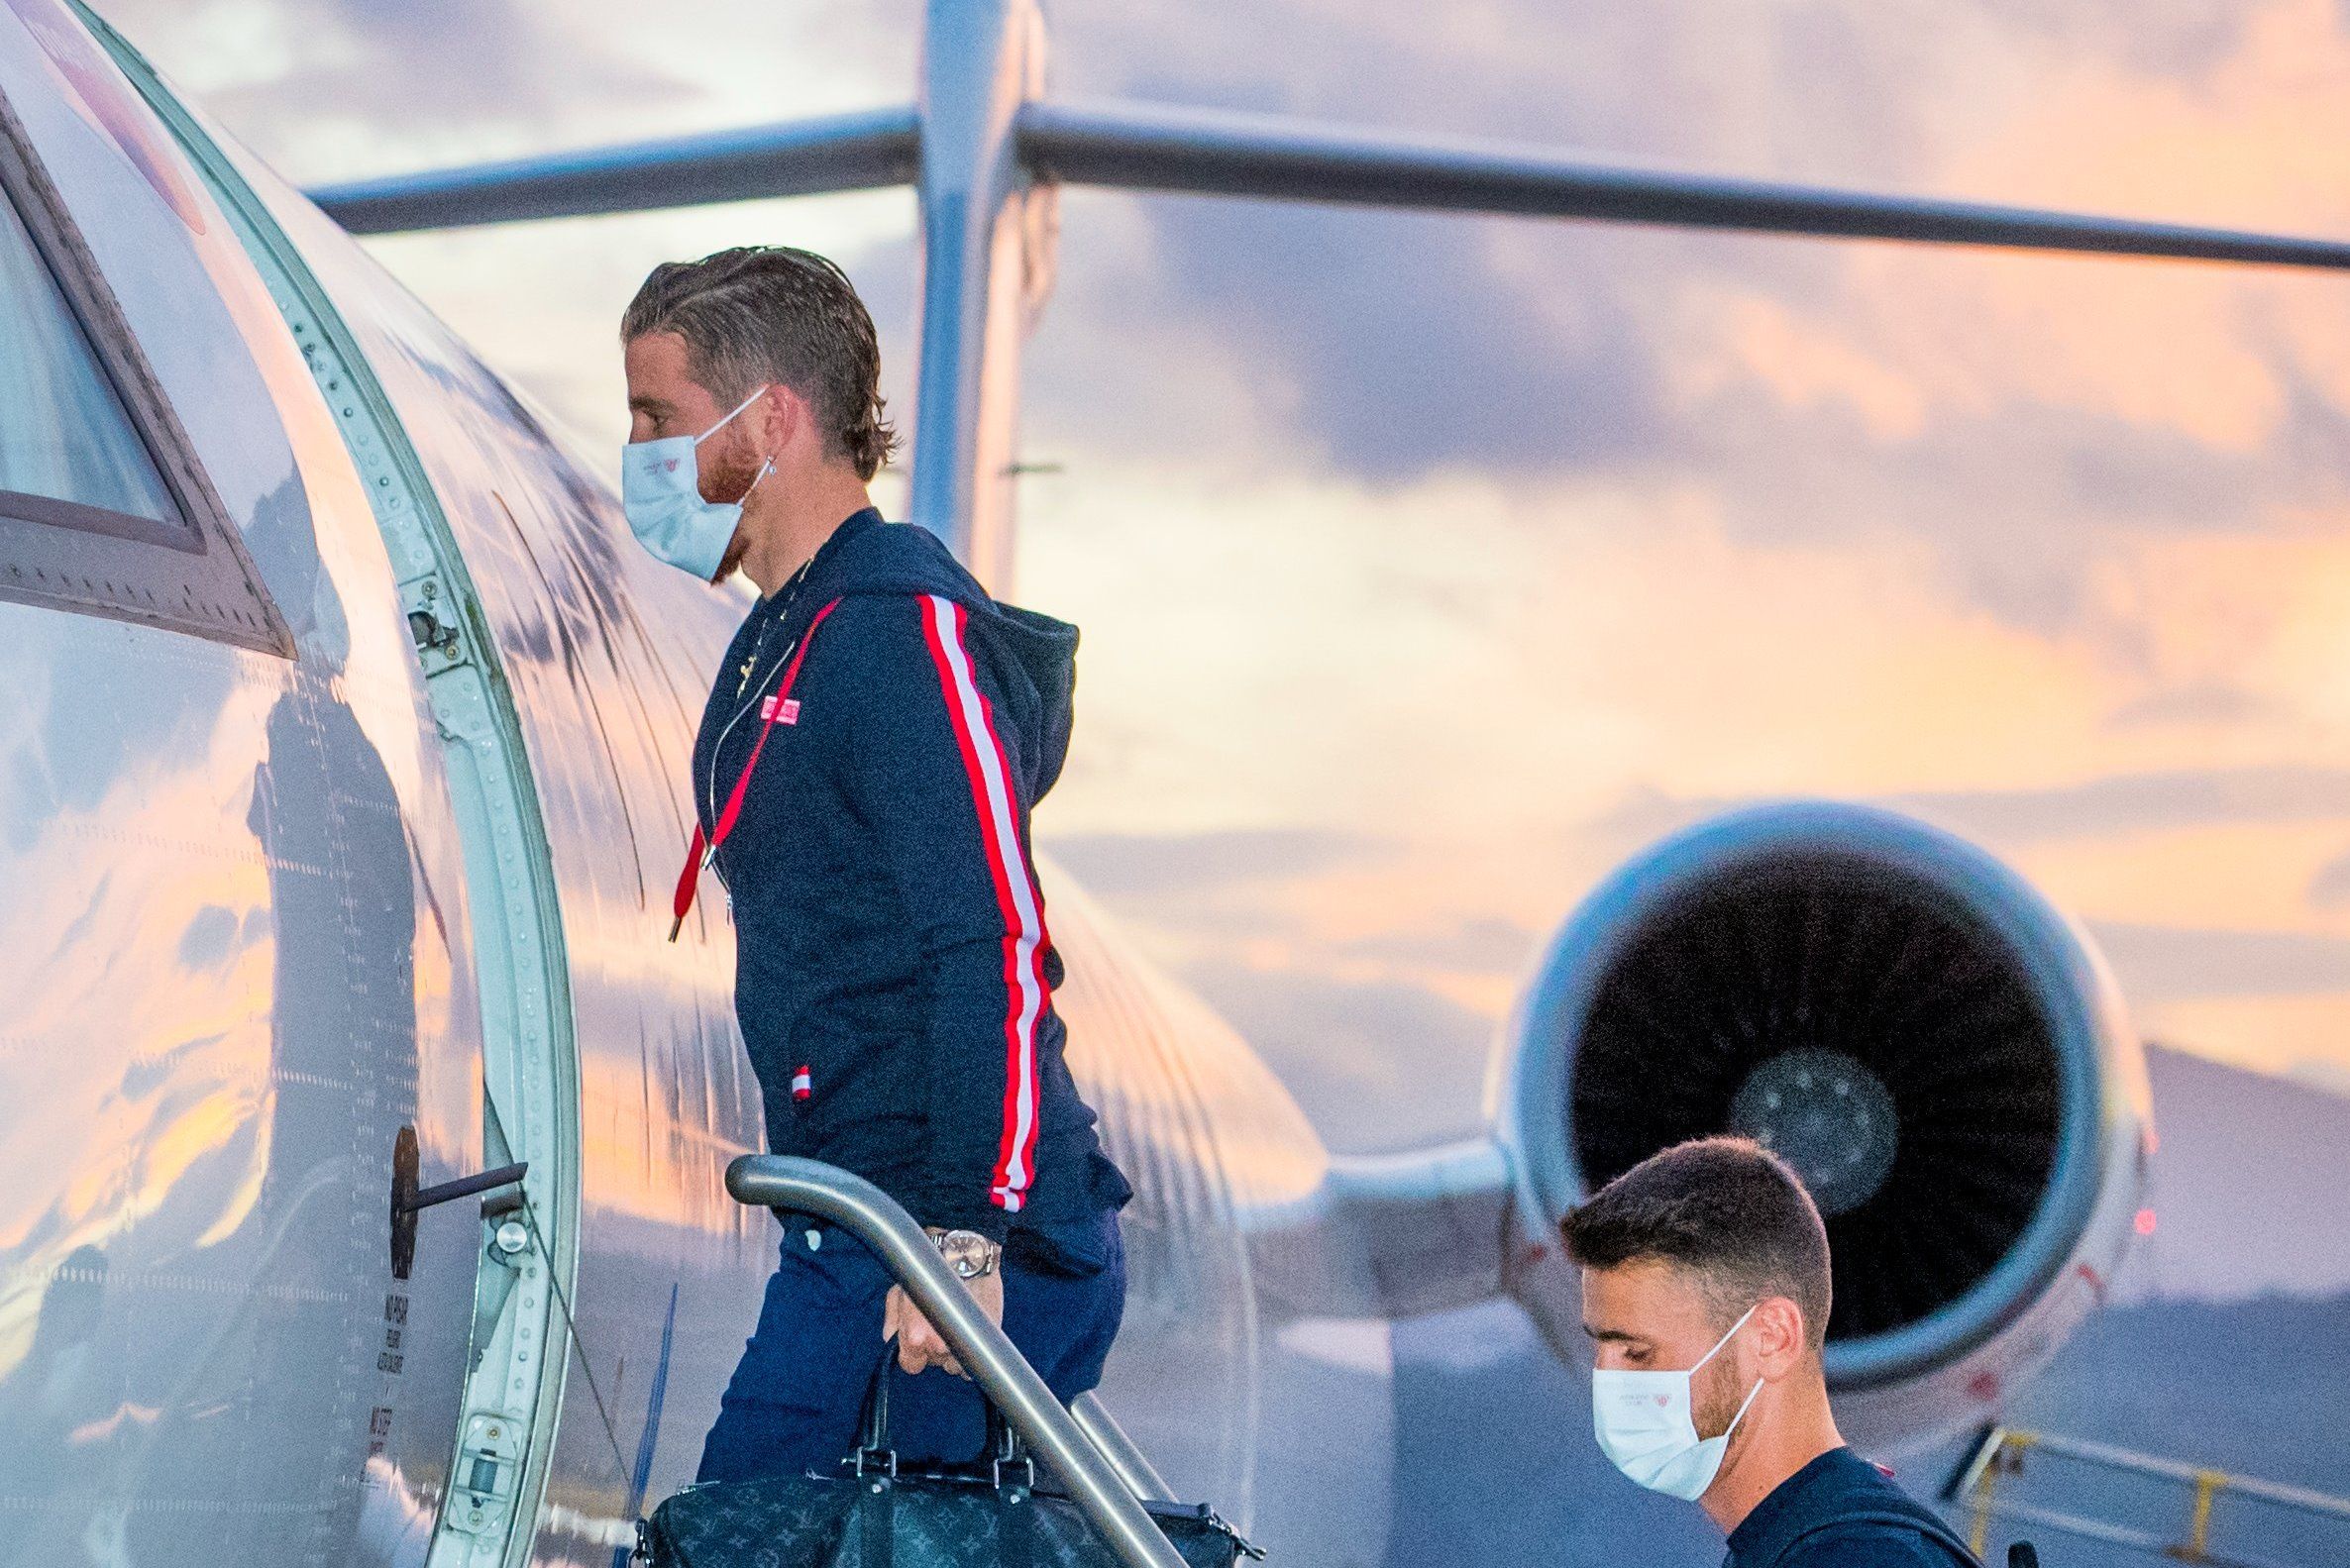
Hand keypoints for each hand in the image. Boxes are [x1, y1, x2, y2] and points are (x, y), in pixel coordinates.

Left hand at [884, 1268, 1003, 1377]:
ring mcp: (965, 1343)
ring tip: (956, 1327)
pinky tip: (969, 1334)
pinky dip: (972, 1354)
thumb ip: (893, 1319)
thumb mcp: (900, 1290)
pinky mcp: (986, 1338)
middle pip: (935, 1363)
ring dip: (954, 1353)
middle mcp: (939, 1345)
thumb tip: (892, 1338)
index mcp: (915, 1336)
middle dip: (934, 1349)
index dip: (913, 1354)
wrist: (964, 1252)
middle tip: (938, 1324)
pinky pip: (976, 1362)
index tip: (919, 1342)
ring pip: (956, 1366)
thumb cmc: (930, 1269)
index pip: (911, 1365)